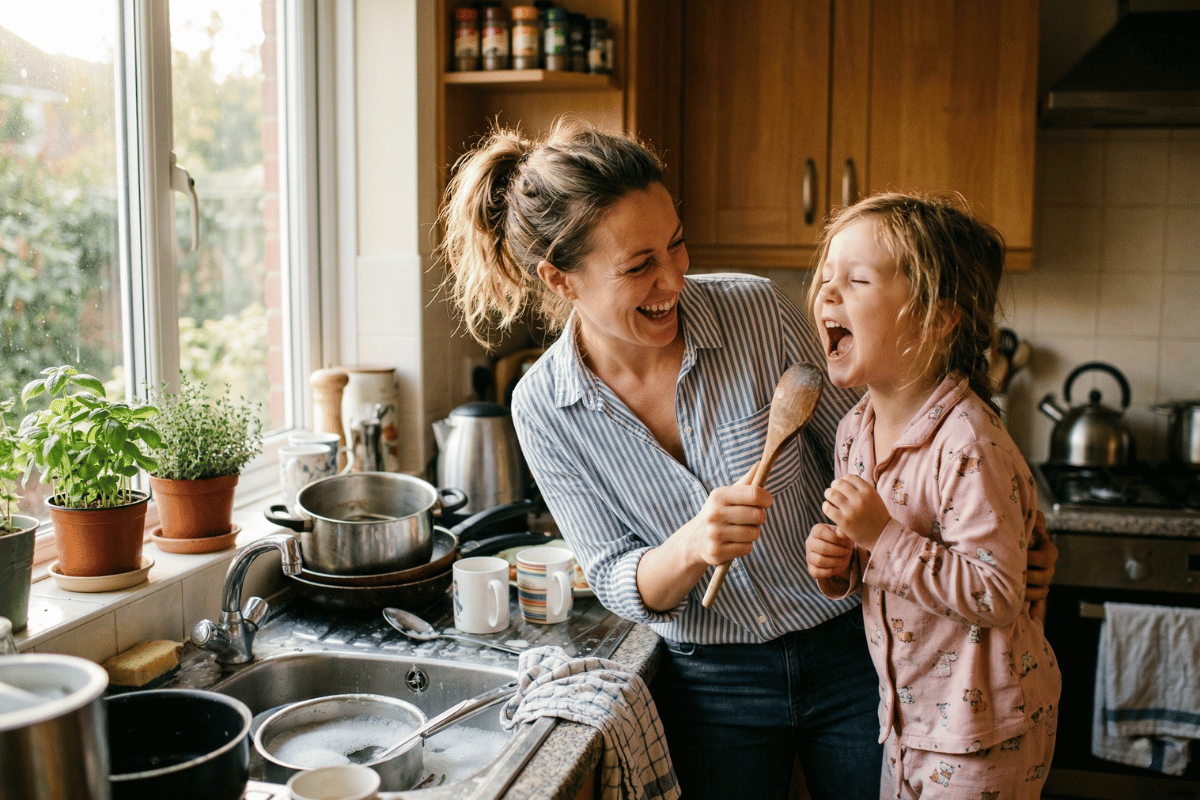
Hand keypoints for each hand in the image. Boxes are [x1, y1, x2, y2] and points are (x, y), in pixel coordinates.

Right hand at [637, 463, 771, 611]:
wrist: (695, 540)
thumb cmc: (719, 512)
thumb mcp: (727, 495)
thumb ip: (746, 481)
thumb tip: (761, 463)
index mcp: (718, 495)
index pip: (754, 494)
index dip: (766, 498)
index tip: (767, 502)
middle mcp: (714, 514)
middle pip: (758, 515)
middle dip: (759, 518)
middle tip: (750, 519)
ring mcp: (714, 534)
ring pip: (754, 533)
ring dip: (752, 533)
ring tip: (740, 531)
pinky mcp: (716, 552)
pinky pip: (747, 548)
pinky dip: (745, 546)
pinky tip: (734, 543)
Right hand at [806, 523, 852, 580]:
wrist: (841, 553)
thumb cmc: (842, 540)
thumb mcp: (844, 534)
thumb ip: (843, 531)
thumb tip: (841, 534)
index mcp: (816, 530)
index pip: (819, 531)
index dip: (834, 537)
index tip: (844, 541)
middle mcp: (809, 542)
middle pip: (821, 547)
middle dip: (838, 551)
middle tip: (846, 552)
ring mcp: (809, 556)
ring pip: (819, 561)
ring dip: (835, 561)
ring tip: (843, 560)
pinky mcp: (810, 568)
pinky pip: (817, 572)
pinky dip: (829, 571)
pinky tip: (836, 567)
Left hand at [822, 475, 888, 549]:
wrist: (882, 535)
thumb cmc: (875, 514)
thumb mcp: (874, 497)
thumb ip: (861, 487)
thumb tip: (844, 478)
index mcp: (868, 491)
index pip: (848, 477)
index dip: (843, 480)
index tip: (843, 487)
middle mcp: (860, 499)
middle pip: (838, 483)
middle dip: (834, 486)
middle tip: (834, 492)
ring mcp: (852, 510)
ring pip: (831, 494)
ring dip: (828, 495)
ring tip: (830, 500)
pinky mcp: (844, 522)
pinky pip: (827, 508)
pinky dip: (826, 506)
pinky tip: (829, 508)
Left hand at [1025, 510, 1056, 620]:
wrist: (1014, 541)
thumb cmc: (1020, 529)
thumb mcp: (1027, 520)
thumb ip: (1034, 518)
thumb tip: (1038, 517)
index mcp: (1047, 550)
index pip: (1048, 557)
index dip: (1034, 559)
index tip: (1020, 556)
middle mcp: (1048, 567)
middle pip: (1046, 577)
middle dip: (1030, 577)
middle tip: (1013, 576)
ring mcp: (1042, 579)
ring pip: (1043, 590)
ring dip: (1030, 593)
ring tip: (1015, 591)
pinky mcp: (1035, 589)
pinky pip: (1039, 602)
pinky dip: (1036, 608)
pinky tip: (1031, 615)